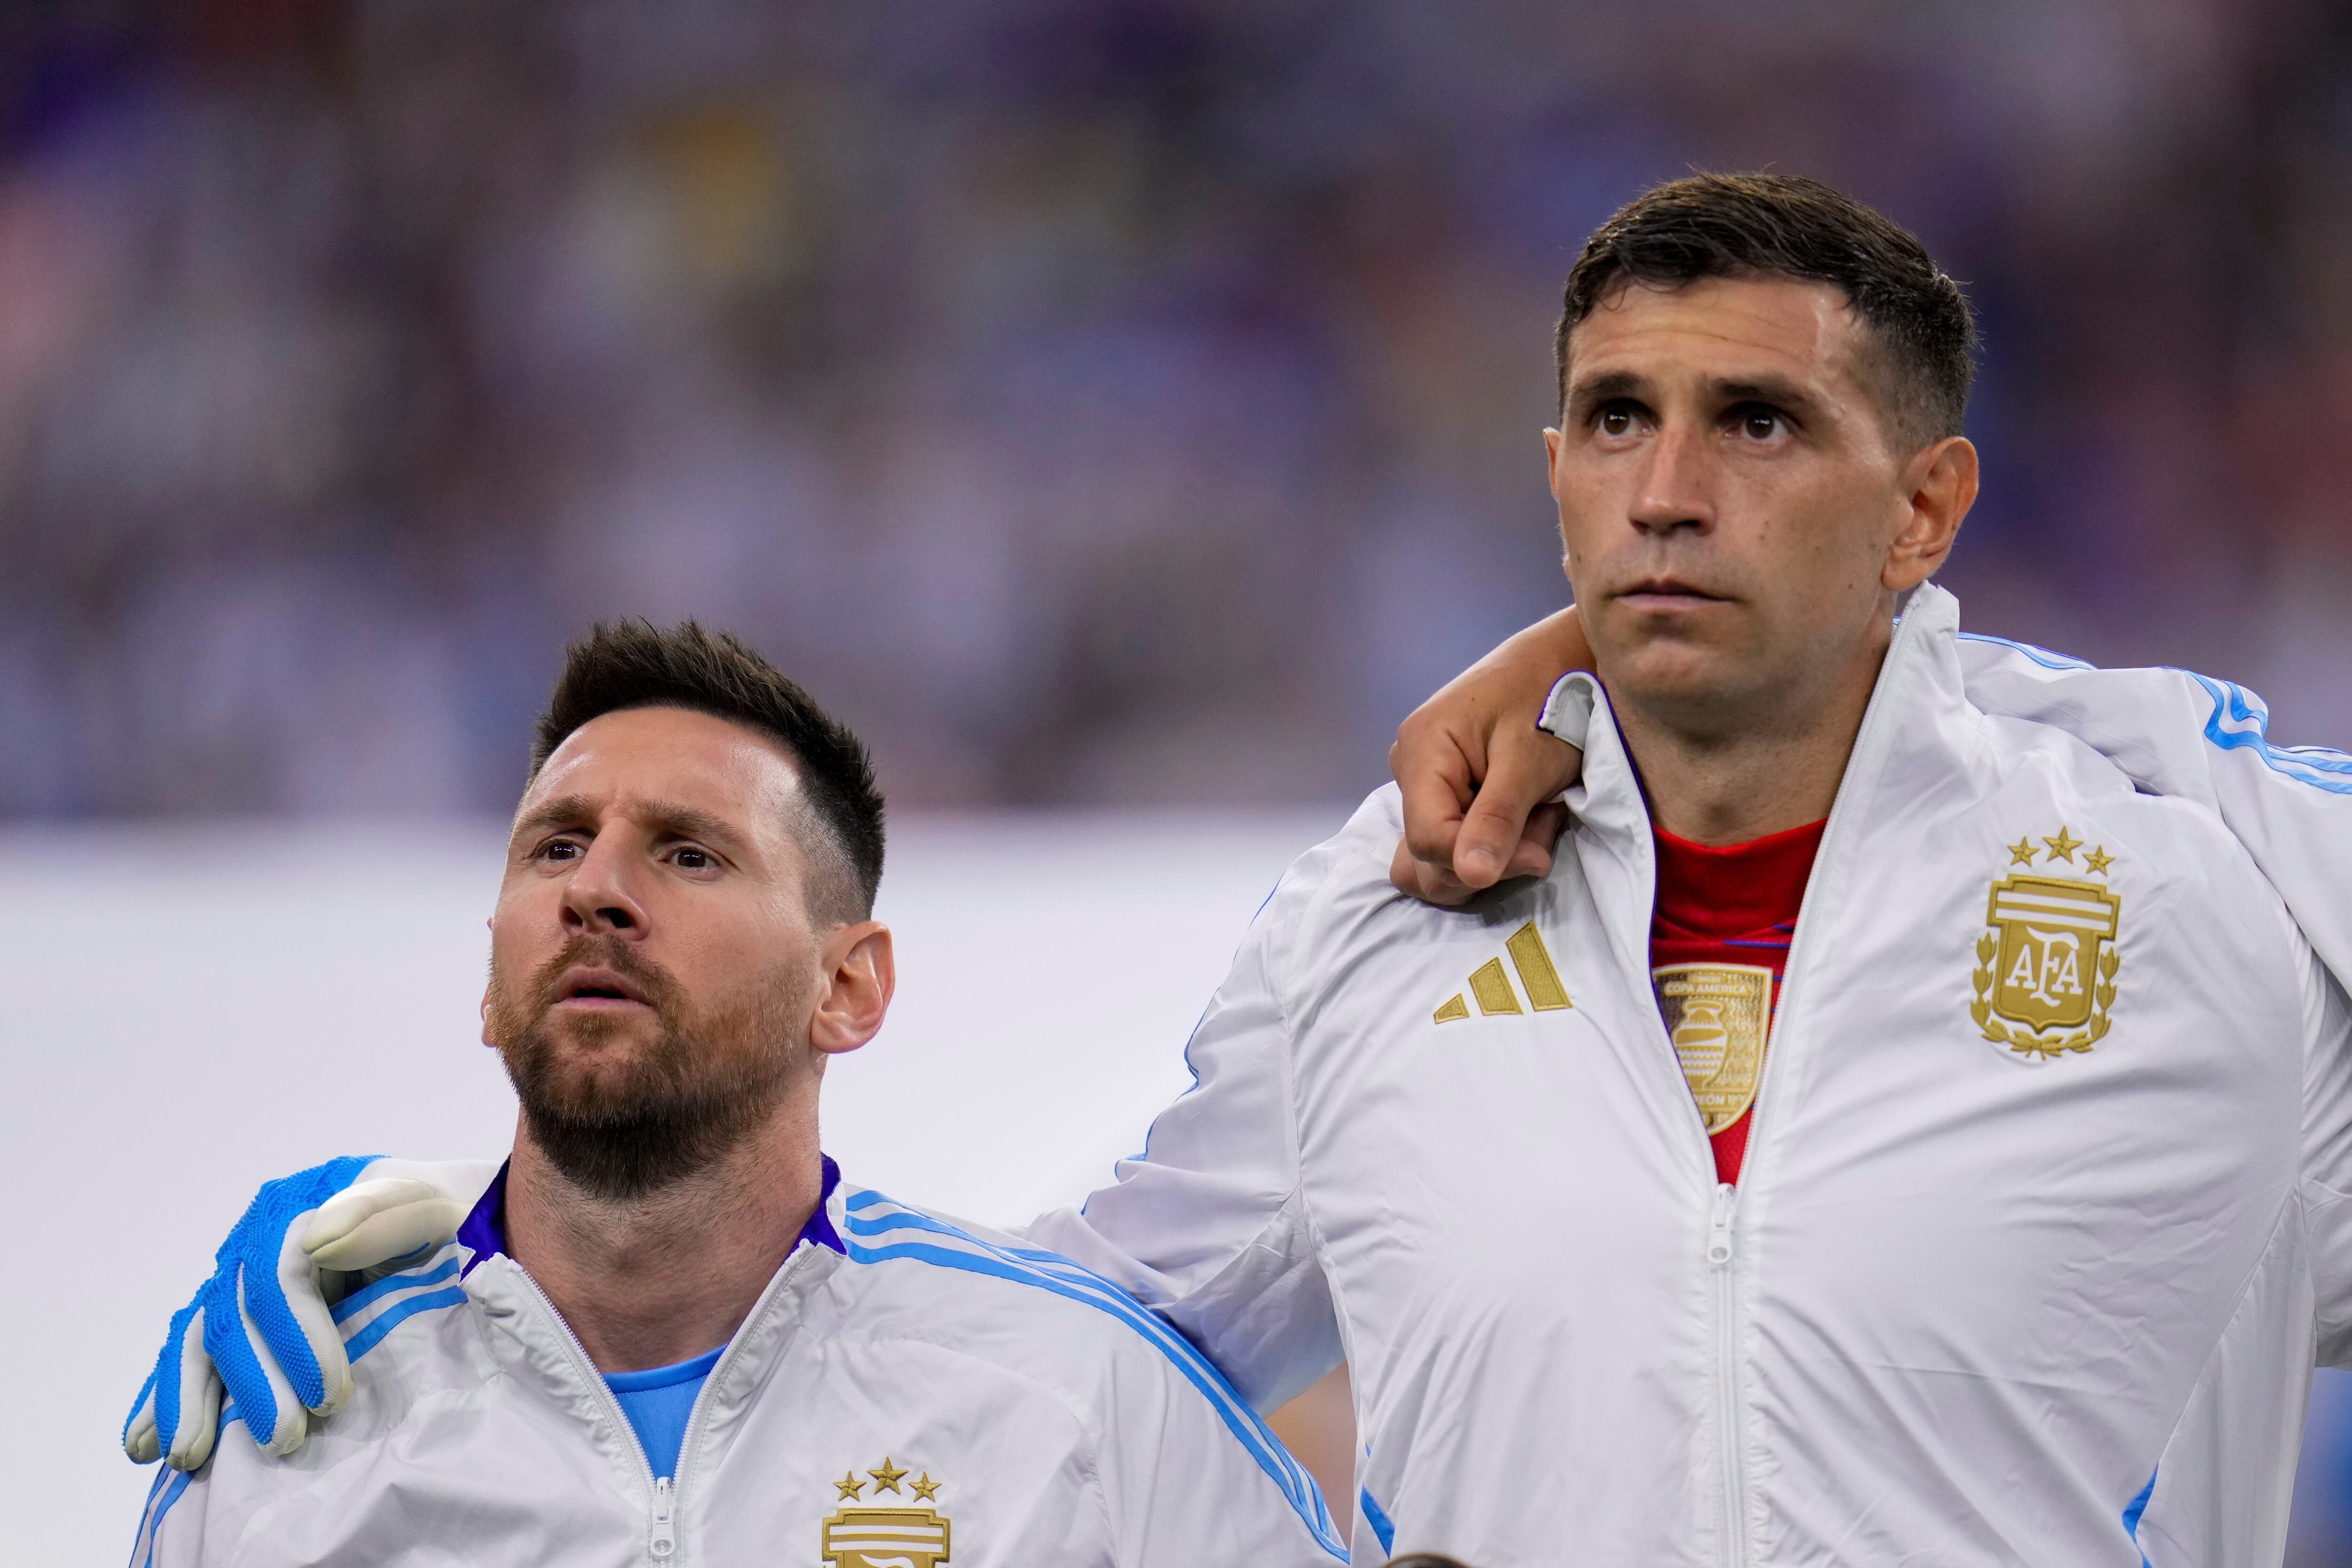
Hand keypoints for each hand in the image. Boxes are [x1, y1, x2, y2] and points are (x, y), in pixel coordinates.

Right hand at [124, 1158, 487, 1469]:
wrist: (455, 1225)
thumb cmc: (455, 1217)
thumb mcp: (442, 1205)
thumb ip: (387, 1214)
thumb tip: (318, 1239)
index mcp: (308, 1204)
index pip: (284, 1272)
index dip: (299, 1335)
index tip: (330, 1393)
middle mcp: (263, 1236)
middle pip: (238, 1310)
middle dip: (255, 1382)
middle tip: (286, 1440)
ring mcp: (245, 1274)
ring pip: (203, 1334)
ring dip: (193, 1398)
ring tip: (190, 1457)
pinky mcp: (239, 1310)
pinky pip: (193, 1351)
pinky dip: (166, 1395)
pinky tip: (144, 1442)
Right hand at [1390, 607, 1590, 904]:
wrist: (1568, 662)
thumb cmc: (1553, 699)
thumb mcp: (1530, 762)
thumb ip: (1497, 819)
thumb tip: (1470, 876)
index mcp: (1421, 752)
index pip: (1428, 842)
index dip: (1479, 862)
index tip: (1536, 852)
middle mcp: (1411, 769)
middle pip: (1426, 857)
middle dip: (1488, 858)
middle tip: (1542, 821)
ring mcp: (1426, 783)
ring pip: (1441, 858)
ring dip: (1494, 855)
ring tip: (1536, 816)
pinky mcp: (1447, 792)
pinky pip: (1458, 841)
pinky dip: (1496, 841)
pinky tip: (1528, 814)